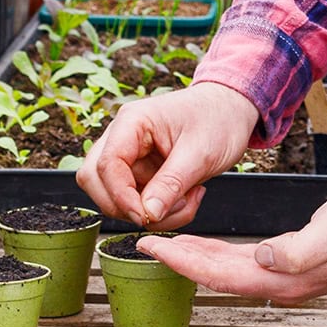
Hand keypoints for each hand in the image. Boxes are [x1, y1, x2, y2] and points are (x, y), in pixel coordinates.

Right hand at [76, 82, 259, 229]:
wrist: (230, 110)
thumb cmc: (218, 119)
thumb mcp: (200, 154)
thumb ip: (171, 184)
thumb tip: (147, 214)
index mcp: (132, 122)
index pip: (106, 165)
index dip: (121, 196)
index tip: (145, 216)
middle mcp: (122, 137)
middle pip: (96, 181)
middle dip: (127, 207)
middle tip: (165, 212)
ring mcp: (129, 155)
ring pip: (114, 196)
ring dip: (148, 212)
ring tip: (186, 201)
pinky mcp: (139, 171)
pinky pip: (135, 200)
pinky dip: (158, 210)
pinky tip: (185, 198)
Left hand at [136, 184, 326, 302]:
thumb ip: (299, 250)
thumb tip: (263, 258)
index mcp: (286, 277)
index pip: (220, 274)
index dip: (183, 262)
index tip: (152, 249)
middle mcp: (283, 283)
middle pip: (218, 276)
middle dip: (180, 261)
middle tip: (145, 245)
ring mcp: (290, 276)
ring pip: (230, 272)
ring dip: (197, 259)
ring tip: (168, 246)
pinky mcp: (297, 264)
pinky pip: (246, 265)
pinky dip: (221, 255)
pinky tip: (212, 247)